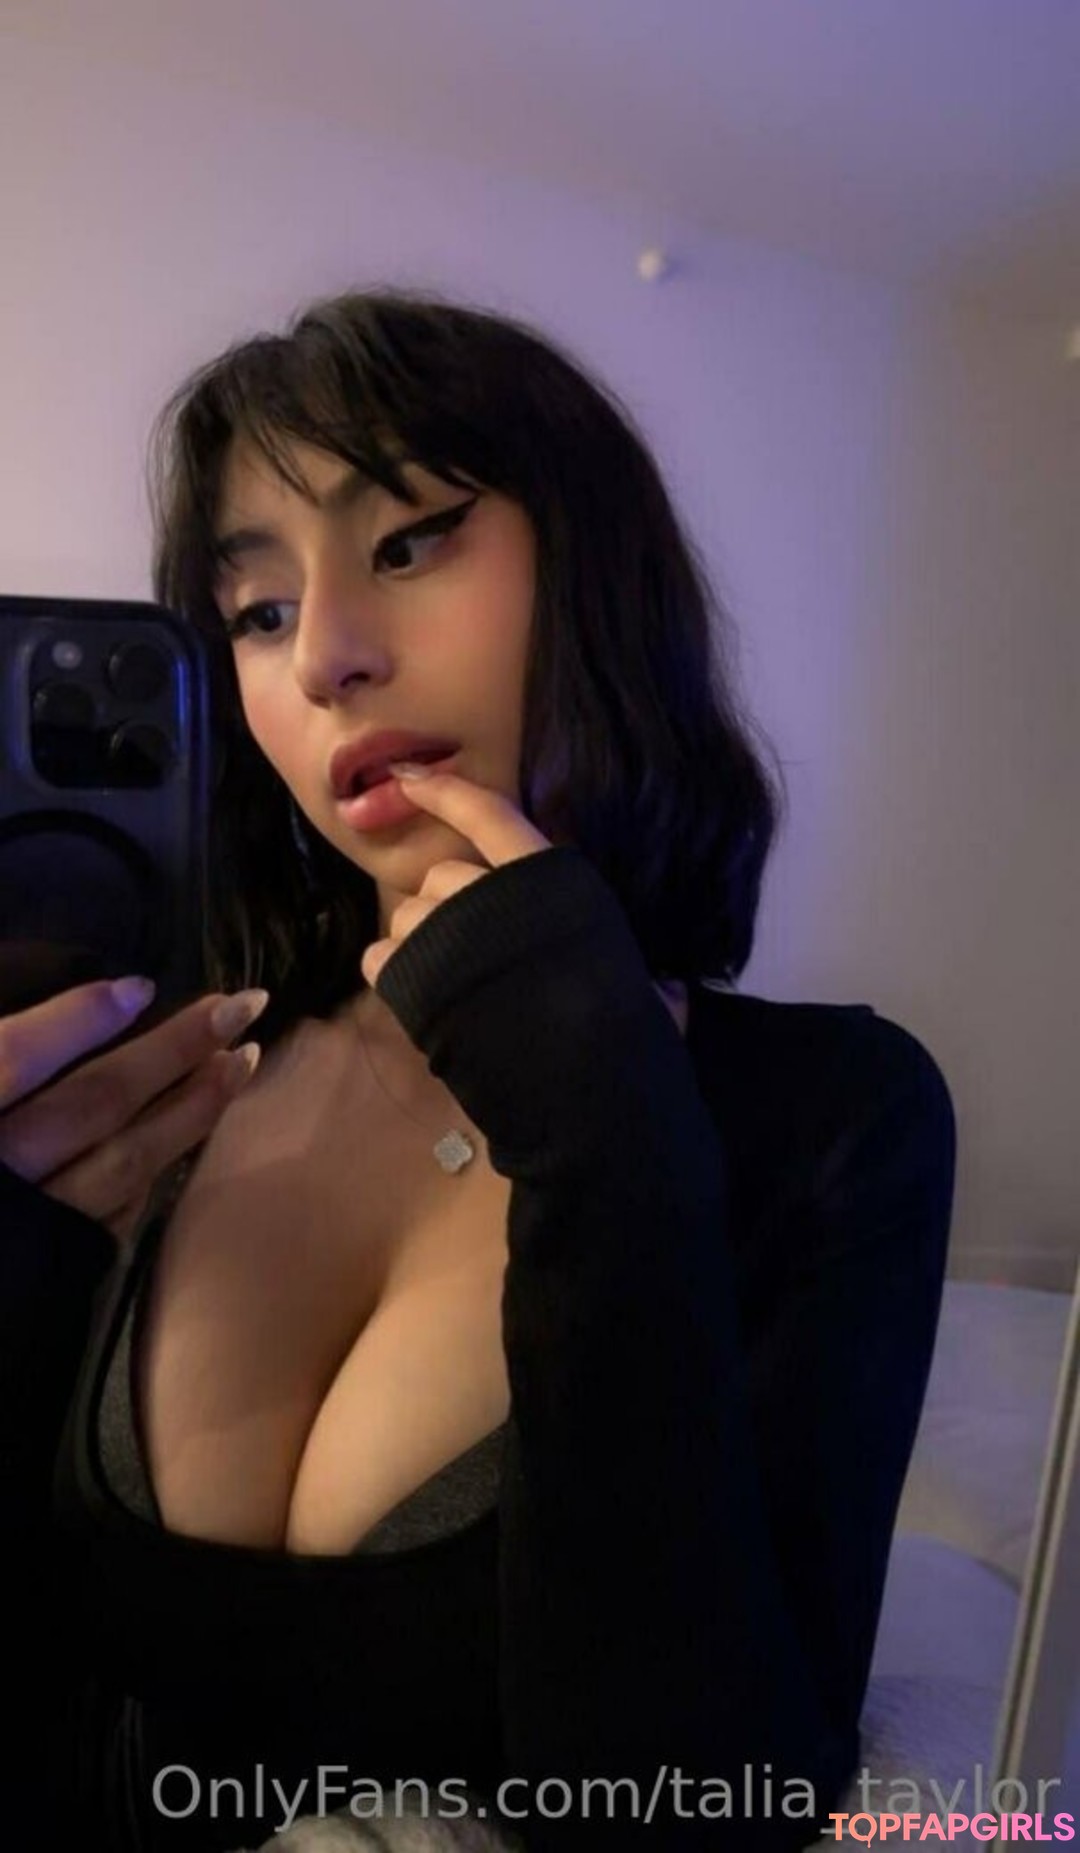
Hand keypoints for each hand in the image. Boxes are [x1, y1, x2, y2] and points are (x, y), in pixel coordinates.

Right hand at [0, 978, 269, 1245]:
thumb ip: (0, 1066)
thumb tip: (85, 1016)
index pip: (10, 1062)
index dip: (75, 1020)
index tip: (141, 985)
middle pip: (90, 1104)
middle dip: (168, 1051)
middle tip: (240, 1005)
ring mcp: (28, 1229)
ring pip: (124, 1162)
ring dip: (190, 1109)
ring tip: (241, 1060)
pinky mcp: (51, 1269)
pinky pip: (114, 1212)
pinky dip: (156, 1168)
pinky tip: (192, 1133)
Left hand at [357, 766, 686, 1035]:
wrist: (585, 1100)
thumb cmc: (626, 1044)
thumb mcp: (644, 991)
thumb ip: (641, 974)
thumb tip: (669, 991)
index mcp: (553, 883)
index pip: (492, 815)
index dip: (448, 792)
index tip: (409, 777)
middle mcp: (494, 894)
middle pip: (445, 876)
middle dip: (452, 911)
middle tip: (477, 962)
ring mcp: (447, 933)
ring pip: (410, 915)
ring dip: (424, 945)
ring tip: (456, 992)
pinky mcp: (411, 978)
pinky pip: (383, 957)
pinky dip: (396, 975)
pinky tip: (424, 1005)